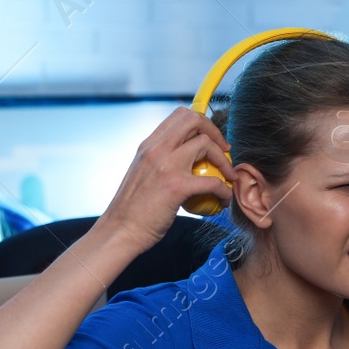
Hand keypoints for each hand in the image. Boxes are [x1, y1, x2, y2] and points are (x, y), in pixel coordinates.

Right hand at [97, 107, 231, 253]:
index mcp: (148, 145)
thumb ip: (159, 163)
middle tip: (225, 150)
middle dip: (216, 132)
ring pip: (206, 143)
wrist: (119, 231)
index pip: (179, 116)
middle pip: (194, 120)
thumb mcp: (142, 175)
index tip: (211, 138)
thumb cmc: (131, 211)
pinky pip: (212, 181)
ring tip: (228, 176)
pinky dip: (224, 190)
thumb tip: (182, 163)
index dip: (201, 123)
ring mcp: (166, 165)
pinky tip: (223, 199)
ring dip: (224, 160)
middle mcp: (156, 149)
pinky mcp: (176, 186)